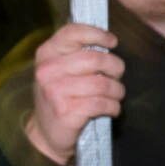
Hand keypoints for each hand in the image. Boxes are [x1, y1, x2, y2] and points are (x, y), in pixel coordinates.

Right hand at [28, 22, 122, 164]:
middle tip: (118, 75)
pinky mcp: (66, 112)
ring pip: (102, 84)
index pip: (73, 32)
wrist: (46, 133)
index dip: (97, 34)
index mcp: (46, 53)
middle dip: (115, 67)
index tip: (112, 42)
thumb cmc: (60, 96)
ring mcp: (55, 92)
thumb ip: (78, 52)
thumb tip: (107, 40)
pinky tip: (112, 109)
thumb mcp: (60, 69)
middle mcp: (47, 70)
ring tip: (116, 94)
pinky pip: (102, 104)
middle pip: (94, 59)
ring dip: (117, 90)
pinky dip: (113, 107)